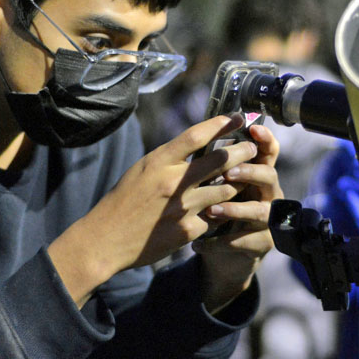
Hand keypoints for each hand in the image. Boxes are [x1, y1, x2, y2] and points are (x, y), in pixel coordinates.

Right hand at [47, 114, 265, 306]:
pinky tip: (222, 210)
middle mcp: (172, 182)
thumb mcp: (142, 170)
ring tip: (242, 178)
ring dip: (236, 183)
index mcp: (158, 162)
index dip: (221, 124)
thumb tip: (197, 145)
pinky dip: (220, 212)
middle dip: (242, 152)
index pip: (196, 135)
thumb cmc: (123, 201)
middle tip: (252, 148)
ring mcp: (182, 207)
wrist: (105, 240)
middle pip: (220, 160)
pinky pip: (216, 216)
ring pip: (225, 189)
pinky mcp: (188, 230)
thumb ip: (169, 159)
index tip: (237, 117)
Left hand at [192, 123, 282, 313]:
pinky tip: (199, 243)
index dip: (265, 140)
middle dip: (250, 173)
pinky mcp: (262, 244)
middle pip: (269, 176)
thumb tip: (198, 135)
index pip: (268, 152)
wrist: (221, 252)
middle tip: (228, 174)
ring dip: (235, 210)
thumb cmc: (216, 208)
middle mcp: (268, 194)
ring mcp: (268, 220)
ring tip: (210, 210)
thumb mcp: (213, 184)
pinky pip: (245, 242)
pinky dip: (221, 242)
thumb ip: (213, 164)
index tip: (253, 129)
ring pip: (260, 211)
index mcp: (257, 173)